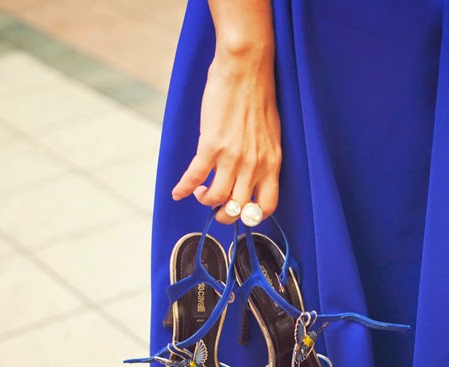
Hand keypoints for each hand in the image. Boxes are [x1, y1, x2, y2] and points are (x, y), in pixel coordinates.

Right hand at [171, 45, 281, 224]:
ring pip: (216, 199)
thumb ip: (262, 156)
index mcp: (271, 163)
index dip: (253, 215)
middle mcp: (254, 165)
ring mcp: (232, 157)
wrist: (246, 69)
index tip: (242, 211)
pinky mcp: (211, 145)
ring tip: (200, 192)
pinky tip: (177, 192)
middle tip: (215, 207)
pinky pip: (194, 177)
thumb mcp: (269, 134)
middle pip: (238, 209)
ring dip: (204, 200)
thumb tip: (250, 172)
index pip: (267, 206)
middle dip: (224, 214)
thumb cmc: (258, 96)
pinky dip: (183, 188)